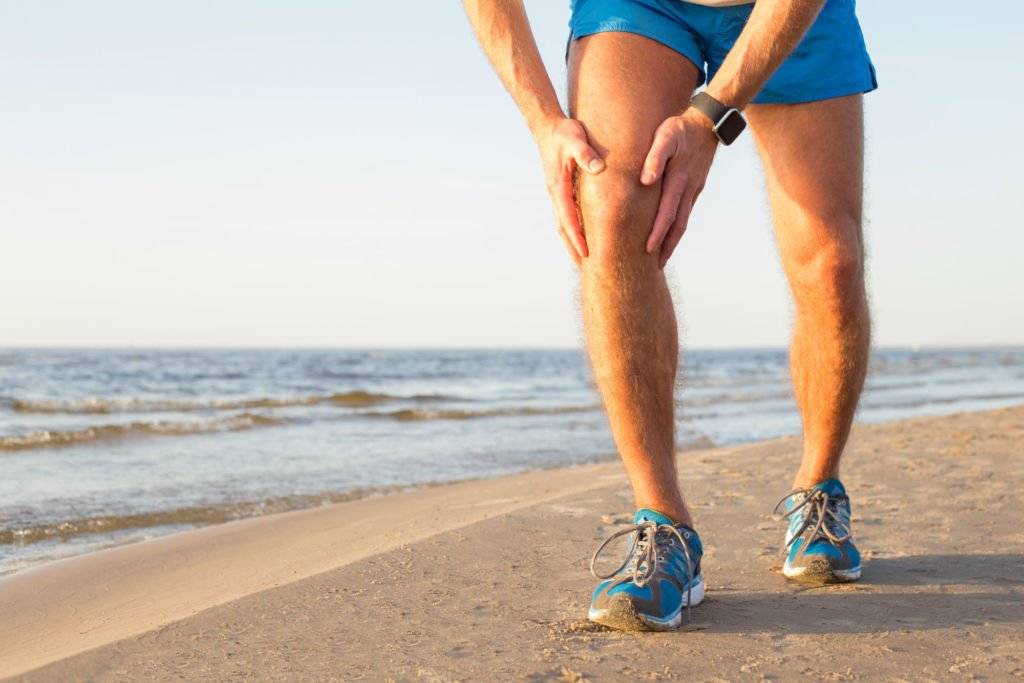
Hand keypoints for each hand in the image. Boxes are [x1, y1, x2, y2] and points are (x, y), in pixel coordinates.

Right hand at [534, 117, 605, 266]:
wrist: (548, 127)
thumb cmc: (564, 132)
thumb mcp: (575, 138)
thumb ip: (586, 153)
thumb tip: (599, 168)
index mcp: (558, 186)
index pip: (568, 219)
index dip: (577, 238)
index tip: (587, 254)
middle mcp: (555, 194)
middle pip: (563, 229)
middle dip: (574, 249)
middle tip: (588, 269)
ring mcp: (557, 194)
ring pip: (563, 225)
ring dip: (572, 243)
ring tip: (585, 262)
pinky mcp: (561, 192)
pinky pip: (566, 217)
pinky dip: (573, 231)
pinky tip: (584, 238)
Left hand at [640, 109, 718, 268]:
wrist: (708, 122)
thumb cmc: (680, 127)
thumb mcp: (665, 135)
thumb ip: (655, 157)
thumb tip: (645, 180)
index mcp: (679, 179)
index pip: (667, 213)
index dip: (658, 233)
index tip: (648, 251)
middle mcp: (689, 188)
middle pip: (678, 225)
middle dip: (666, 247)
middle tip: (655, 267)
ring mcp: (694, 189)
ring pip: (683, 221)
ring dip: (673, 240)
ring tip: (662, 258)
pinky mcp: (696, 187)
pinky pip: (686, 212)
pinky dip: (677, 227)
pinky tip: (670, 235)